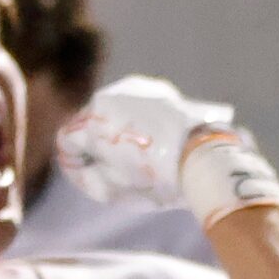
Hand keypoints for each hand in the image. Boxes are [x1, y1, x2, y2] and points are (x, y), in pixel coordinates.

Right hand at [55, 73, 233, 208]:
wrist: (209, 157)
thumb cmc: (161, 179)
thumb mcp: (115, 190)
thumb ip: (89, 177)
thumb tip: (84, 167)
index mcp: (93, 119)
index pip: (69, 139)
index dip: (76, 163)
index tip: (91, 177)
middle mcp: (110, 95)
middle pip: (90, 123)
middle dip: (97, 145)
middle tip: (114, 169)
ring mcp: (135, 88)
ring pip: (114, 112)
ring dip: (118, 131)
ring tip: (138, 156)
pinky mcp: (157, 89)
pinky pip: (136, 106)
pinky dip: (139, 122)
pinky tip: (154, 140)